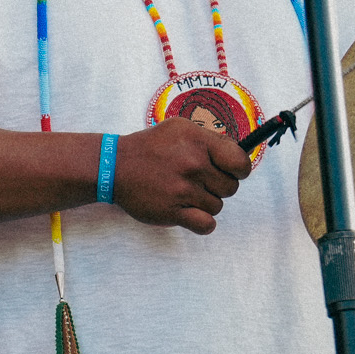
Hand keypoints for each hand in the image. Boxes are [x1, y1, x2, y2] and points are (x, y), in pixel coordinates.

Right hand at [109, 118, 254, 234]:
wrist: (113, 166)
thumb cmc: (150, 147)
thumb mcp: (180, 128)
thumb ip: (211, 139)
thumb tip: (238, 154)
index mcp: (198, 141)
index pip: (241, 162)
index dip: (238, 170)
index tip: (227, 171)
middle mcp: (192, 164)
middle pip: (230, 188)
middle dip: (216, 186)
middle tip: (195, 181)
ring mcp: (182, 189)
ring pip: (217, 206)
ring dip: (203, 202)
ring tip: (182, 192)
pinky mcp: (172, 211)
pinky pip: (206, 224)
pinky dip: (201, 223)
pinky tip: (190, 213)